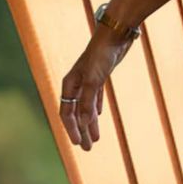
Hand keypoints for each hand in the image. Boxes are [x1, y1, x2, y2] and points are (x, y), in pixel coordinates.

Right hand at [58, 28, 135, 150]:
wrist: (115, 34)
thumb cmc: (102, 55)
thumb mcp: (95, 80)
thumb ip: (88, 102)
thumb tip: (83, 124)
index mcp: (69, 84)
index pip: (67, 112)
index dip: (72, 129)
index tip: (79, 144)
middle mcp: (76, 83)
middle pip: (75, 113)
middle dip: (81, 131)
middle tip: (87, 149)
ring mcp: (88, 80)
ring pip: (86, 107)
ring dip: (90, 123)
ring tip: (95, 139)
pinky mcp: (100, 76)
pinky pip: (94, 97)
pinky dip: (95, 109)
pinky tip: (98, 116)